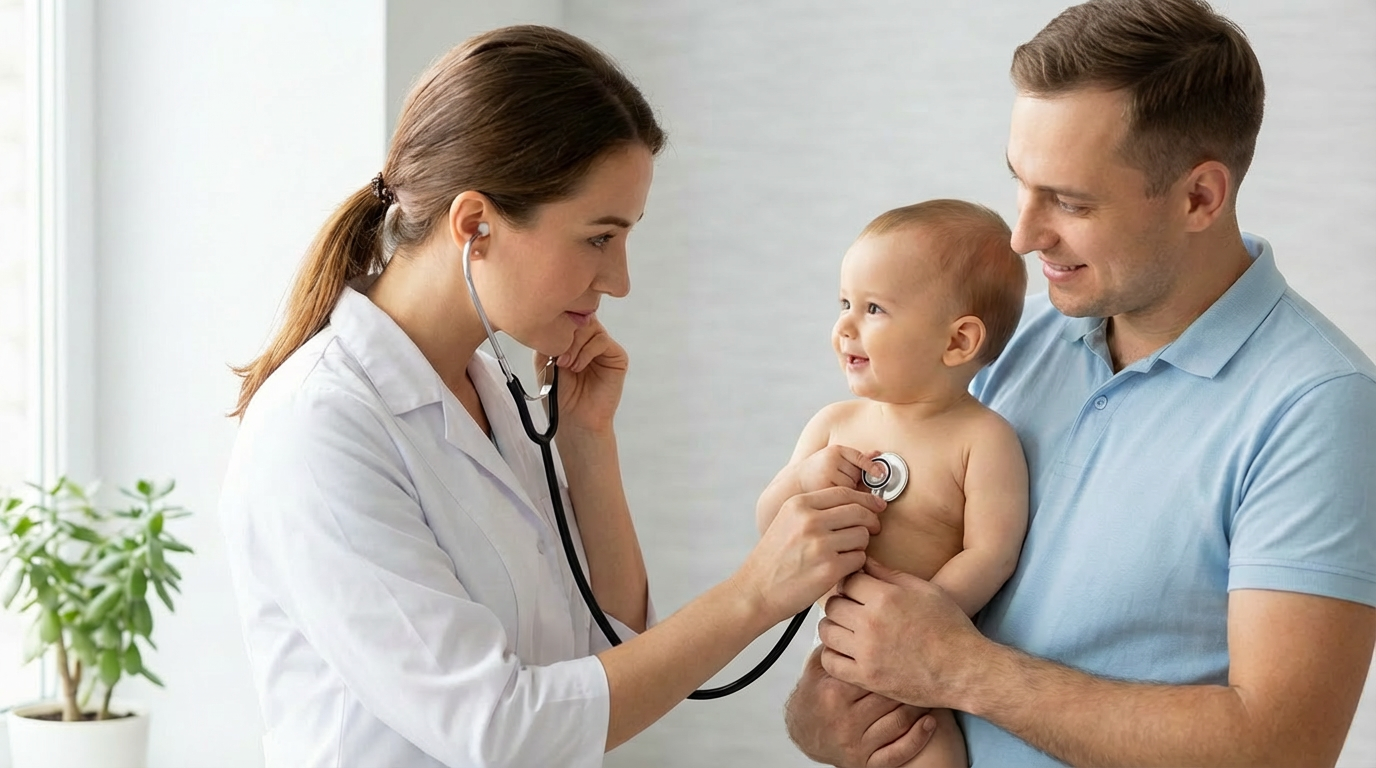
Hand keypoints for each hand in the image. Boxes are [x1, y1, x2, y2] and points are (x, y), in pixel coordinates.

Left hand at [544, 314, 626, 432]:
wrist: (574, 419)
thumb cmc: (559, 395)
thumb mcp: (543, 362)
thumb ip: (548, 338)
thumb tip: (555, 320)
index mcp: (573, 338)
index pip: (569, 314)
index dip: (558, 321)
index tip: (547, 339)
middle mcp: (589, 339)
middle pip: (580, 316)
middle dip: (566, 334)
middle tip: (558, 357)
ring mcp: (603, 347)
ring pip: (591, 326)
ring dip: (575, 345)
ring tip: (567, 365)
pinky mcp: (617, 357)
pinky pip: (602, 340)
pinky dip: (587, 351)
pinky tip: (578, 366)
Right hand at [734, 488, 884, 622]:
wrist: (756, 591)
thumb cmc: (774, 560)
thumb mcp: (786, 521)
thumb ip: (815, 510)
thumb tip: (855, 503)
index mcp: (799, 504)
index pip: (844, 493)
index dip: (866, 499)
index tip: (877, 506)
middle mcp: (809, 520)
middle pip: (858, 512)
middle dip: (870, 521)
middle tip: (873, 530)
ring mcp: (820, 544)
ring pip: (862, 535)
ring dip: (860, 545)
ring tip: (844, 554)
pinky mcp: (829, 568)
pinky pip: (859, 559)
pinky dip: (855, 564)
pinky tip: (840, 568)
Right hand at [785, 647, 935, 767]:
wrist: (804, 735)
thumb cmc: (815, 696)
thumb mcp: (816, 669)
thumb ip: (834, 645)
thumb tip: (853, 613)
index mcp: (834, 692)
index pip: (872, 670)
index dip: (893, 657)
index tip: (910, 646)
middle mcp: (845, 719)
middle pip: (889, 695)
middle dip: (909, 680)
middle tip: (927, 666)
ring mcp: (857, 743)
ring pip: (899, 722)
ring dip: (918, 705)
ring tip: (930, 689)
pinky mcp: (866, 762)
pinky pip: (898, 752)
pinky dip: (918, 738)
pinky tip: (930, 721)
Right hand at [795, 445, 883, 494]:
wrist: (792, 485)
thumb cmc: (817, 474)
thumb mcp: (834, 461)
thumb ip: (856, 460)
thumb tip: (877, 454)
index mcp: (834, 451)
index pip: (858, 457)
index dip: (871, 466)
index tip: (881, 474)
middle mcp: (830, 460)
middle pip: (857, 474)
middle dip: (855, 482)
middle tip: (842, 483)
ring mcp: (826, 475)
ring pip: (852, 487)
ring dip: (849, 492)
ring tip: (834, 490)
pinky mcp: (824, 489)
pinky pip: (844, 498)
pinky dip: (843, 501)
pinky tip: (832, 499)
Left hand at [820, 557, 985, 708]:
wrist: (964, 670)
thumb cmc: (950, 628)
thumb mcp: (925, 590)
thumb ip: (890, 575)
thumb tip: (864, 561)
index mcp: (885, 598)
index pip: (847, 580)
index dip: (852, 582)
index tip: (858, 588)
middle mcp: (871, 623)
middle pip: (832, 604)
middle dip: (841, 602)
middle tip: (852, 608)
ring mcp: (866, 652)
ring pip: (826, 631)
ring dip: (834, 626)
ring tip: (847, 628)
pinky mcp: (866, 677)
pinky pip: (830, 661)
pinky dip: (832, 654)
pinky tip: (845, 649)